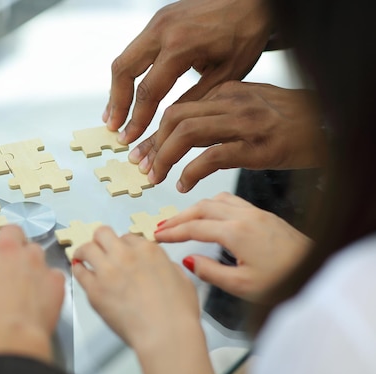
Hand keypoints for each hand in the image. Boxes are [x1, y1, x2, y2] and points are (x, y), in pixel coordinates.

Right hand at [0, 225, 64, 365]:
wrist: (2, 343)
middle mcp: (5, 250)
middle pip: (11, 234)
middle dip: (11, 245)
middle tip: (8, 267)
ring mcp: (32, 262)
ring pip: (36, 251)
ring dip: (31, 264)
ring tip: (27, 286)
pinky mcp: (53, 279)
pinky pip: (54, 276)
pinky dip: (49, 286)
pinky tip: (41, 301)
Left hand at [72, 226, 198, 349]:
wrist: (165, 333)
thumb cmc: (178, 313)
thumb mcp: (183, 280)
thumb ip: (167, 267)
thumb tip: (160, 266)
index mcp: (148, 250)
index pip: (128, 237)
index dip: (123, 245)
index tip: (121, 252)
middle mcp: (125, 255)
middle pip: (103, 234)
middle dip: (101, 240)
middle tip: (99, 249)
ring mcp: (107, 270)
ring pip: (87, 248)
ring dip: (85, 251)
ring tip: (83, 257)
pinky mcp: (94, 289)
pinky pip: (79, 271)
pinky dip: (79, 270)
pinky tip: (81, 272)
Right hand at [105, 0, 271, 143]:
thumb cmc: (246, 34)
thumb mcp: (226, 75)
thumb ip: (193, 99)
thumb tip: (166, 124)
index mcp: (180, 46)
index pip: (148, 90)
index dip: (137, 119)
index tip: (130, 137)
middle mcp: (162, 30)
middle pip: (124, 71)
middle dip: (117, 103)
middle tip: (114, 128)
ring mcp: (157, 21)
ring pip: (124, 59)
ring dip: (117, 88)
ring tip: (115, 113)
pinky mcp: (159, 20)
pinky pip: (135, 49)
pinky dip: (129, 73)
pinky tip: (129, 90)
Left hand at [129, 82, 325, 191]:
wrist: (329, 126)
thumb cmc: (290, 120)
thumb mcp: (251, 105)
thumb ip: (219, 113)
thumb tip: (185, 131)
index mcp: (227, 91)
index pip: (178, 108)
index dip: (155, 132)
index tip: (142, 151)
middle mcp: (232, 102)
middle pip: (175, 117)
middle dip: (153, 144)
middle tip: (143, 166)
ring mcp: (244, 123)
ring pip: (187, 133)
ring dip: (164, 157)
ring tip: (157, 177)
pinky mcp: (256, 147)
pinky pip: (211, 157)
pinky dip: (190, 173)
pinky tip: (184, 185)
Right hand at [155, 192, 312, 301]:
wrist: (319, 271)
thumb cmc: (287, 281)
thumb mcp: (243, 285)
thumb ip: (211, 271)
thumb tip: (189, 262)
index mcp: (237, 233)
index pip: (195, 228)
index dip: (172, 232)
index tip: (157, 236)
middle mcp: (246, 217)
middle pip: (202, 208)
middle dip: (178, 217)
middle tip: (162, 227)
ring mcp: (257, 213)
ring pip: (216, 200)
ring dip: (195, 208)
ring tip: (182, 220)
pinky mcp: (265, 216)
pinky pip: (231, 200)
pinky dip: (213, 204)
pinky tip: (211, 215)